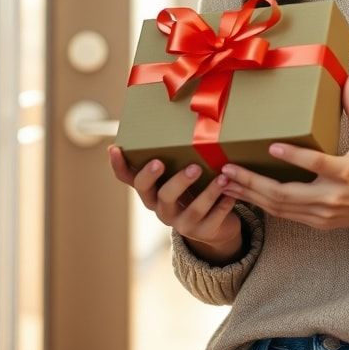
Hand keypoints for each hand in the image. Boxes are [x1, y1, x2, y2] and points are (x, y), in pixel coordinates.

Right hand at [107, 144, 241, 252]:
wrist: (215, 225)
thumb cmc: (194, 189)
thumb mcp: (179, 173)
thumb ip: (173, 155)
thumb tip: (171, 116)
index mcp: (151, 191)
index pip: (128, 179)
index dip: (119, 165)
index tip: (116, 149)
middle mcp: (161, 209)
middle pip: (161, 196)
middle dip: (177, 181)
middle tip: (193, 166)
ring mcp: (182, 224)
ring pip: (192, 210)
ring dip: (208, 193)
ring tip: (222, 177)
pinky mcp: (203, 233)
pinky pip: (213, 219)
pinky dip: (223, 205)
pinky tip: (233, 193)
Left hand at [218, 75, 348, 231]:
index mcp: (346, 172)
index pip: (316, 163)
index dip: (294, 156)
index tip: (271, 146)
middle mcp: (332, 196)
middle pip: (286, 193)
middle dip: (253, 182)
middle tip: (228, 169)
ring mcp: (324, 213)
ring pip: (281, 207)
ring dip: (251, 195)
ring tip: (226, 183)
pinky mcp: (319, 223)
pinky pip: (286, 215)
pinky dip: (264, 205)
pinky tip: (246, 195)